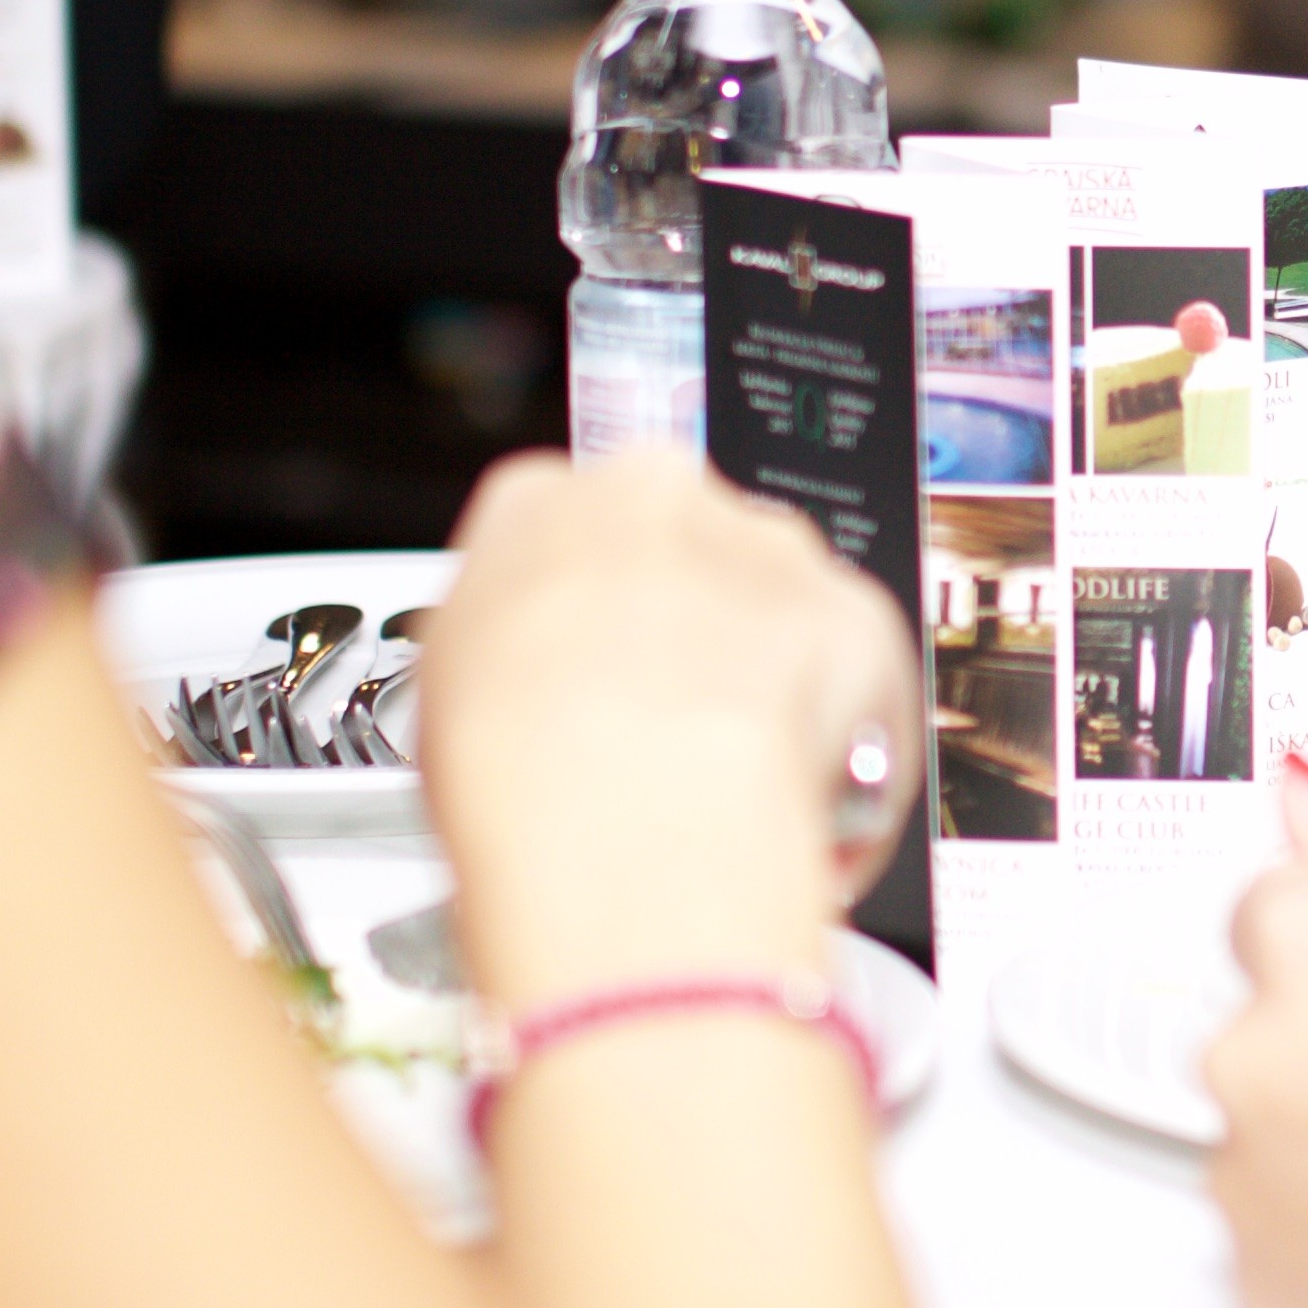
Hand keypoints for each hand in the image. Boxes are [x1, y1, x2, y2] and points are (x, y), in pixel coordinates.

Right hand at [422, 451, 918, 1010]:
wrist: (624, 809)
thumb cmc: (517, 769)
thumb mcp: (447, 699)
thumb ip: (505, 659)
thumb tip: (532, 706)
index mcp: (536, 503)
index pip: (564, 533)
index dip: (581, 617)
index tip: (583, 674)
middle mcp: (662, 498)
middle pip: (684, 556)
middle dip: (684, 634)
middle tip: (659, 732)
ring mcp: (766, 548)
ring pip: (778, 607)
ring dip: (768, 679)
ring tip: (730, 784)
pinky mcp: (856, 611)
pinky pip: (861, 677)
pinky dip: (848, 739)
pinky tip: (802, 804)